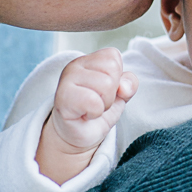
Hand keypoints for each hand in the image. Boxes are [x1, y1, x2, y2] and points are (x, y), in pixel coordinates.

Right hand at [35, 48, 136, 183]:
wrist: (78, 135)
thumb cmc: (97, 110)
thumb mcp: (120, 94)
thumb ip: (129, 83)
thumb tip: (124, 87)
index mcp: (89, 59)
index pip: (114, 56)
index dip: (117, 78)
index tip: (104, 91)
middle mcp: (75, 65)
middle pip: (112, 69)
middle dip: (111, 92)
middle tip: (97, 102)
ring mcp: (67, 80)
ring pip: (106, 84)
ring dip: (104, 104)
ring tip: (91, 108)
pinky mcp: (63, 100)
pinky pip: (93, 101)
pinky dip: (95, 112)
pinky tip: (85, 115)